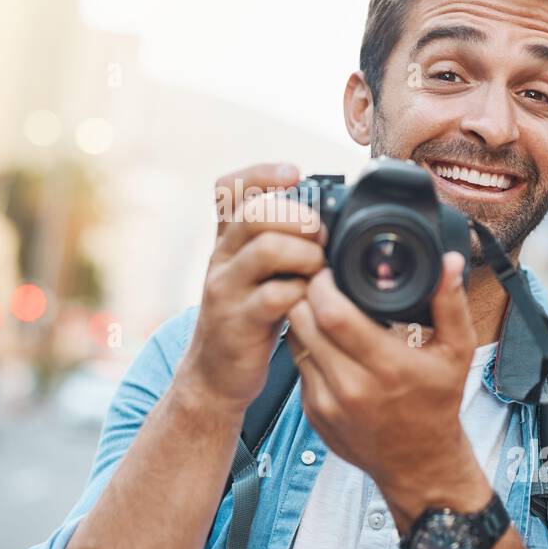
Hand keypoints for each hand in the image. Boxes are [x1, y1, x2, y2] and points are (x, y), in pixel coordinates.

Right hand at [179, 163, 327, 413]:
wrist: (216, 375)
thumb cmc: (250, 317)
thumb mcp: (258, 274)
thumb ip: (281, 243)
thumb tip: (331, 215)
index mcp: (228, 240)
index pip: (229, 188)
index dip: (261, 173)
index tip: (294, 174)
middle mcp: (222, 258)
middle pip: (253, 212)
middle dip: (297, 216)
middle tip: (322, 235)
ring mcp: (226, 290)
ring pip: (265, 249)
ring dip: (306, 254)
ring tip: (320, 268)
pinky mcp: (238, 323)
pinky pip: (274, 296)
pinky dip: (302, 293)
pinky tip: (312, 301)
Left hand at [283, 251, 479, 501]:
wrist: (419, 463)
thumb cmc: (437, 404)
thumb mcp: (457, 352)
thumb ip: (450, 303)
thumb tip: (450, 262)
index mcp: (387, 367)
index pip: (332, 313)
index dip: (324, 284)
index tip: (332, 271)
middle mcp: (351, 386)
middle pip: (303, 321)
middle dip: (307, 294)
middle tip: (322, 283)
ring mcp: (327, 402)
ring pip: (293, 340)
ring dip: (302, 318)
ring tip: (322, 308)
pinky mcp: (312, 411)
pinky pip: (296, 364)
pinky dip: (306, 346)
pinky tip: (325, 340)